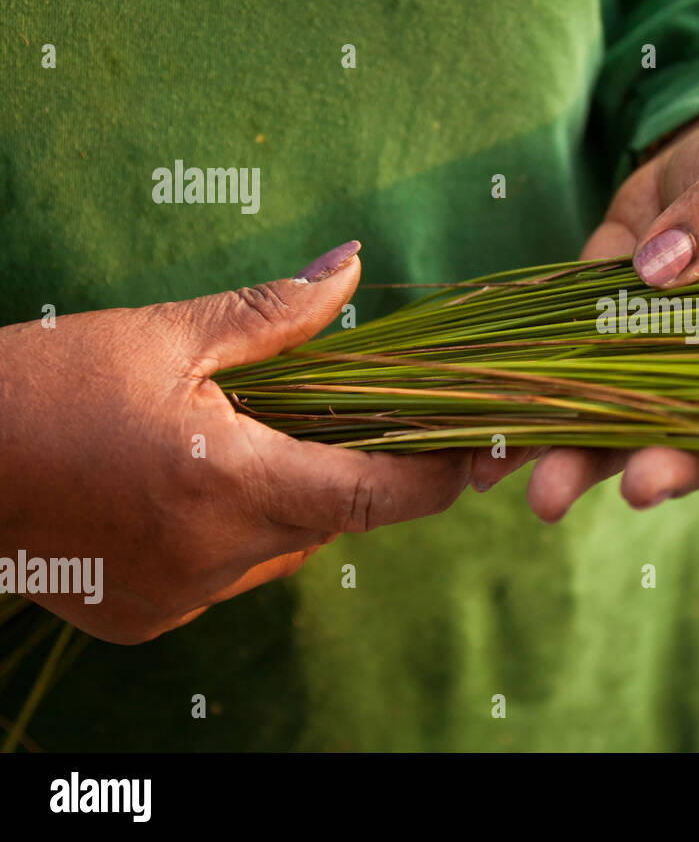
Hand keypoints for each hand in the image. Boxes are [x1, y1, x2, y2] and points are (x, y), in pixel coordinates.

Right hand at [0, 242, 474, 643]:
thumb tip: (351, 266)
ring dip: (284, 498)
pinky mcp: (146, 619)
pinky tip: (184, 485)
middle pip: (331, 520)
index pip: (374, 498)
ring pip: (281, 547)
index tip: (468, 450)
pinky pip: (226, 574)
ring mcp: (178, 600)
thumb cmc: (42, 385)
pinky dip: (231, 530)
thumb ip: (275, 313)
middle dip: (342, 468)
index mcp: (228, 484)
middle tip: (323, 412)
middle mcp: (212, 560)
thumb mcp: (164, 335)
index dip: (434, 476)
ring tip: (238, 439)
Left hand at [524, 99, 698, 522]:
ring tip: (545, 497)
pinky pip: (561, 383)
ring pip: (622, 425)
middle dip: (667, 467)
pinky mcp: (595, 337)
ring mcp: (655, 362)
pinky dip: (528, 421)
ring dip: (585, 462)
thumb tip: (661, 266)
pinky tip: (493, 460)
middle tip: (637, 490)